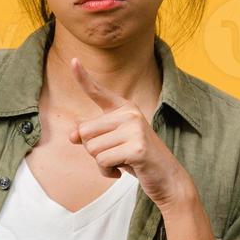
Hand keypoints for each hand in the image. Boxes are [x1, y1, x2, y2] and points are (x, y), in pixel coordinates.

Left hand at [67, 56, 190, 208]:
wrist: (166, 178)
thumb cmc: (137, 160)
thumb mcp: (113, 144)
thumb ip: (93, 137)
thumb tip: (72, 135)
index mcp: (125, 108)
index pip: (98, 92)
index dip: (83, 77)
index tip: (73, 61)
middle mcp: (130, 113)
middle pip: (85, 131)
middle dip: (92, 150)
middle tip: (115, 155)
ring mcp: (135, 129)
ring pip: (92, 148)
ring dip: (101, 163)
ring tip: (121, 163)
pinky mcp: (137, 148)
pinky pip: (103, 161)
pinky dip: (107, 172)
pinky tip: (121, 172)